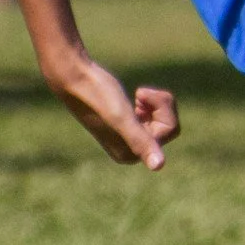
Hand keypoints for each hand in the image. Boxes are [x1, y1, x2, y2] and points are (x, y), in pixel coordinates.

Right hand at [44, 49, 181, 167]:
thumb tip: (158, 166)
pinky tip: (135, 97)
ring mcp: (127, 137)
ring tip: (138, 94)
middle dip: (161, 104)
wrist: (74, 78)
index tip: (140, 95)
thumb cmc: (98, 95)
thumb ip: (140, 141)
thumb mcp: (123, 118)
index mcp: (130, 154)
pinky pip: (151, 116)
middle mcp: (129, 150)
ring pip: (160, 119)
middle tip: (141, 92)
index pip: (170, 130)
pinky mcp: (124, 124)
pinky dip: (148, 101)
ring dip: (155, 102)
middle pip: (167, 125)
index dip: (163, 107)